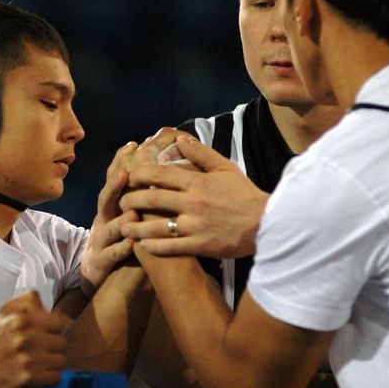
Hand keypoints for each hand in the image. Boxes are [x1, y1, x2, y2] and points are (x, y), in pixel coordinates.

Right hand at [80, 142, 139, 296]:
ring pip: (109, 228)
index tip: (133, 145)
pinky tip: (129, 246)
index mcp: (113, 208)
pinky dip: (119, 250)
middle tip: (126, 173)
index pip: (115, 182)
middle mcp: (104, 221)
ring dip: (120, 220)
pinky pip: (110, 255)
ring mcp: (101, 241)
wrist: (110, 280)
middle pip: (106, 200)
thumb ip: (145, 195)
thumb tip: (164, 167)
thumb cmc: (129, 243)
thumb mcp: (135, 217)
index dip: (121, 164)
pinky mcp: (100, 262)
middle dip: (114, 186)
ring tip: (132, 213)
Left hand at [120, 136, 268, 257]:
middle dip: (132, 200)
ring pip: (157, 226)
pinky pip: (171, 247)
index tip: (128, 176)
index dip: (140, 175)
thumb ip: (200, 153)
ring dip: (136, 227)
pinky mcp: (201, 245)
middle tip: (122, 202)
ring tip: (124, 227)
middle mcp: (193, 202)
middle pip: (153, 199)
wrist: (266, 223)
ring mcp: (196, 225)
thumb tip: (179, 139)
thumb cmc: (244, 194)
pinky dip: (154, 246)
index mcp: (198, 182)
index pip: (161, 175)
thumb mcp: (225, 168)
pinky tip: (143, 246)